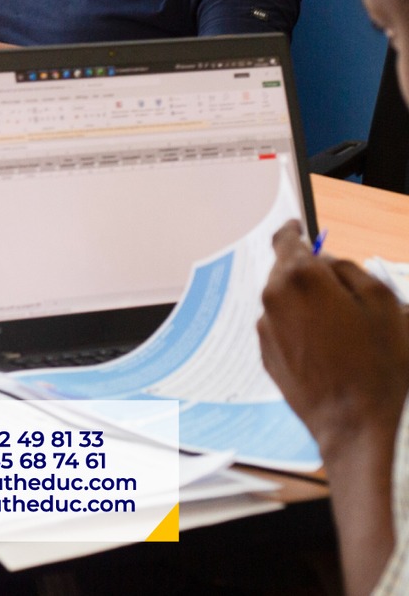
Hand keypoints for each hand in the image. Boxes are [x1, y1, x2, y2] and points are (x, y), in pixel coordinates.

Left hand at [258, 221, 408, 456]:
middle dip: (308, 272)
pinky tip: (328, 347)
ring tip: (342, 326)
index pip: (286, 240)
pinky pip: (283, 327)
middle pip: (286, 270)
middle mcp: (273, 298)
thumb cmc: (378, 365)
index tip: (298, 227)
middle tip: (339, 286)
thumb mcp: (384, 304)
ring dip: (305, 301)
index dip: (294, 231)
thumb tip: (328, 262)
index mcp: (299, 278)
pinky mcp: (266, 353)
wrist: (356, 424)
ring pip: (284, 300)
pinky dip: (300, 326)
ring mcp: (266, 328)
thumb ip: (351, 271)